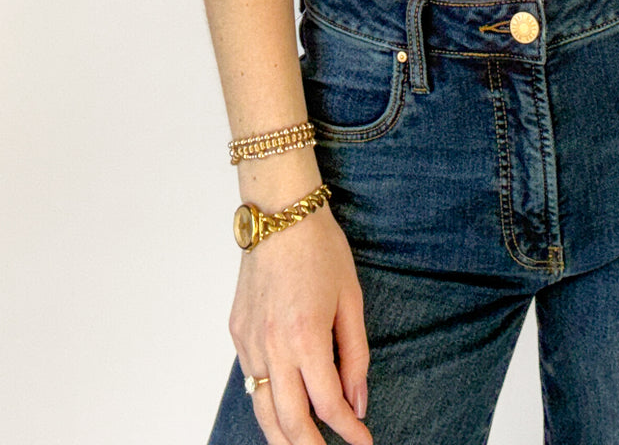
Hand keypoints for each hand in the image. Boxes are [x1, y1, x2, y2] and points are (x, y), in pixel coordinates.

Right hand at [229, 203, 373, 444]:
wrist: (279, 214)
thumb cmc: (320, 249)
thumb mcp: (350, 299)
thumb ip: (354, 355)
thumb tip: (357, 402)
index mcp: (306, 337)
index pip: (328, 404)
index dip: (349, 431)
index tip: (364, 441)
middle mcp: (272, 346)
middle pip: (290, 421)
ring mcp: (249, 343)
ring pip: (262, 411)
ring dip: (284, 438)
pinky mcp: (237, 334)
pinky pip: (252, 383)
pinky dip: (268, 404)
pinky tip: (284, 409)